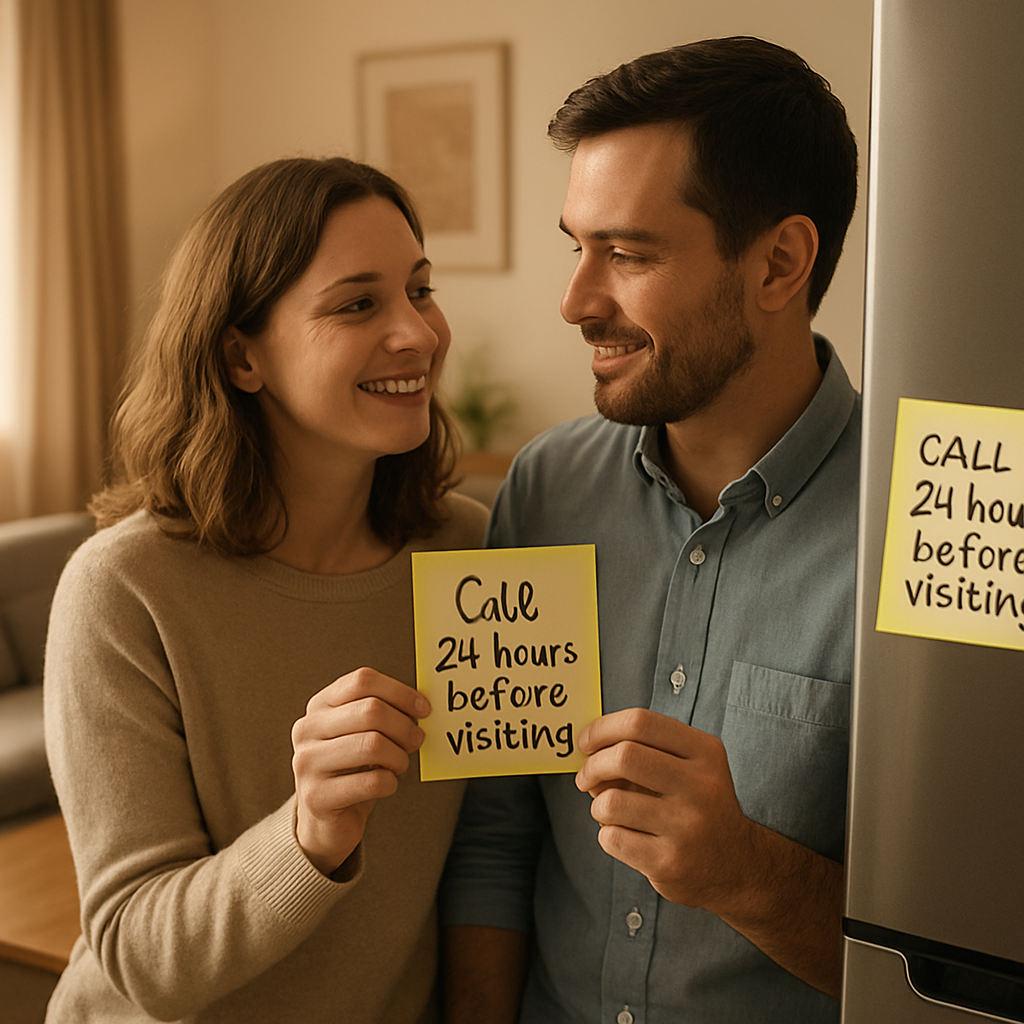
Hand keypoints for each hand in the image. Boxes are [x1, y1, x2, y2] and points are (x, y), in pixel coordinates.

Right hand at [291, 667, 428, 875]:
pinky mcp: (316, 797)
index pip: (363, 681)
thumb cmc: (352, 769)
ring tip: (399, 765)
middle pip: (371, 710)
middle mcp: (307, 729)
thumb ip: (382, 713)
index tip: (424, 709)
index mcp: (320, 705)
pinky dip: (391, 782)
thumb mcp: (361, 733)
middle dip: (404, 727)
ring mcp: (307, 763)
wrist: (326, 821)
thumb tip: (422, 706)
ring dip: (399, 757)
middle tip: (417, 741)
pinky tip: (387, 784)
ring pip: (373, 745)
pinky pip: (372, 781)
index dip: (400, 692)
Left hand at [575, 708, 760, 915]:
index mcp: (706, 753)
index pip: (641, 722)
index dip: (603, 728)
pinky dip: (608, 835)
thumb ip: (644, 753)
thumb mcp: (688, 768)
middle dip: (592, 766)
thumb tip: (588, 751)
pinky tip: (627, 837)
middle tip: (586, 778)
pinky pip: (612, 838)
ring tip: (612, 813)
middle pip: (624, 756)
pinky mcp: (670, 862)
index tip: (586, 741)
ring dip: (599, 806)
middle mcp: (701, 786)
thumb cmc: (698, 807)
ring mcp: (687, 826)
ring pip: (611, 802)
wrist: (737, 866)